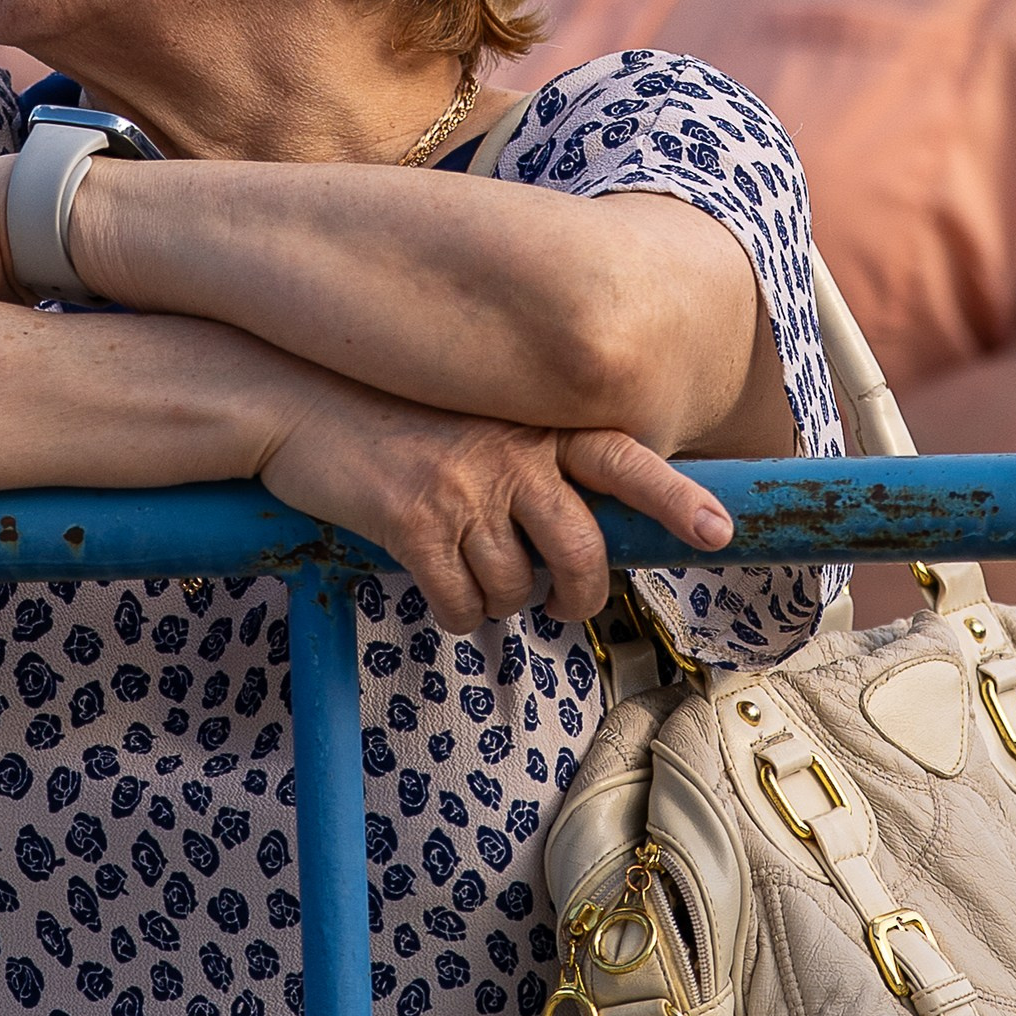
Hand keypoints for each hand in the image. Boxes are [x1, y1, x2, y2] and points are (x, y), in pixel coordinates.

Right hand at [256, 373, 731, 631]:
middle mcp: (512, 451)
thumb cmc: (391, 420)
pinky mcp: (413, 521)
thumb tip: (572, 536)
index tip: (717, 534)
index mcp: (536, 426)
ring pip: (515, 589)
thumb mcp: (475, 422)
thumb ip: (530, 460)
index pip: (624, 459)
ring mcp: (464, 486)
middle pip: (580, 553)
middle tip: (564, 607)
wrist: (297, 402)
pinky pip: (459, 603)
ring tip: (471, 576)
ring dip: (498, 603)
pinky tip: (435, 587)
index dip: (674, 499)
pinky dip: (454, 612)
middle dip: (578, 597)